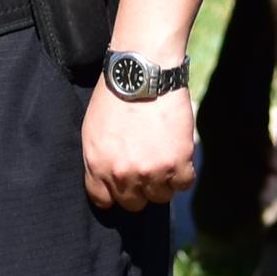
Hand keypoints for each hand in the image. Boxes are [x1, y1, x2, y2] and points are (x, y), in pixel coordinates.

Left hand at [84, 81, 197, 210]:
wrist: (143, 72)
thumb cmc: (116, 96)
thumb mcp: (92, 130)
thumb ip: (98, 161)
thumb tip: (107, 181)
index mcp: (98, 166)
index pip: (104, 201)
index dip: (114, 194)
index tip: (123, 184)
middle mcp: (122, 174)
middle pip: (134, 204)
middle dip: (139, 189)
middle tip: (146, 168)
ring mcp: (152, 171)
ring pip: (160, 197)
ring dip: (163, 181)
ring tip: (163, 157)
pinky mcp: (178, 162)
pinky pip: (184, 184)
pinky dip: (184, 173)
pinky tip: (179, 156)